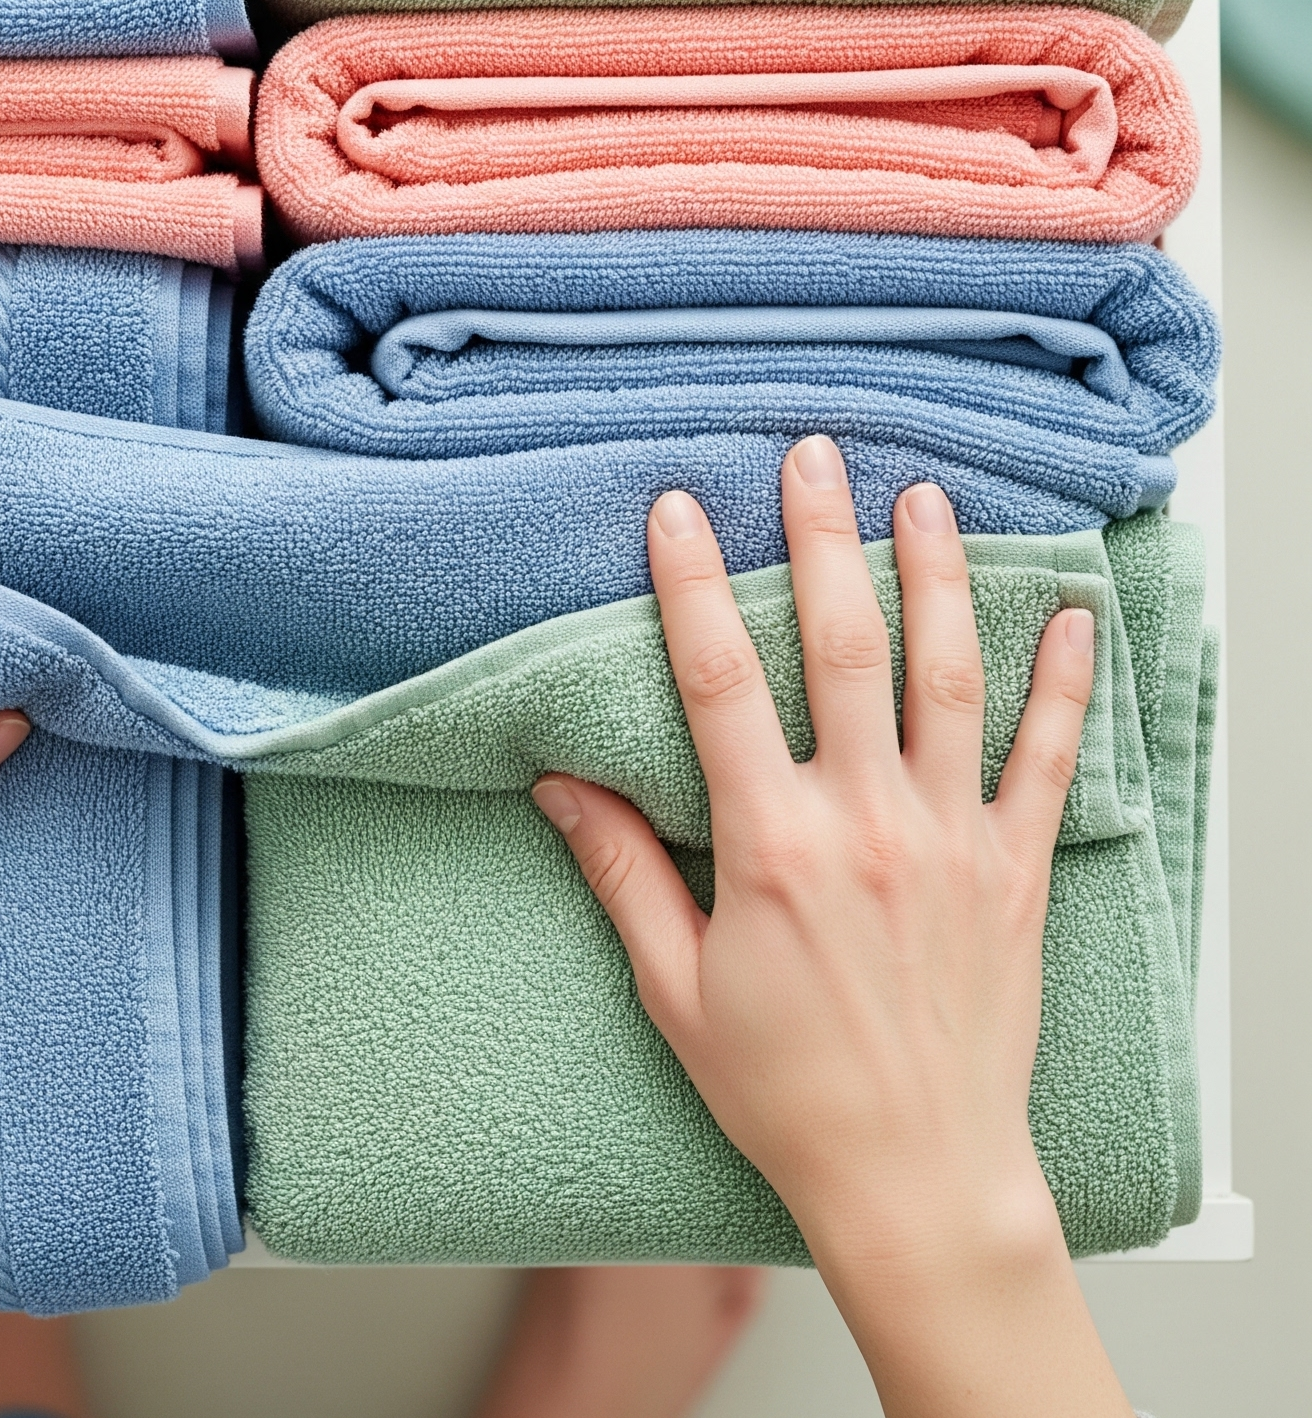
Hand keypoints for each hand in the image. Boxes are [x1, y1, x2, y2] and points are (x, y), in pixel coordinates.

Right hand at [531, 437, 1129, 1417]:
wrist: (914, 1178)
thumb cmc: (785, 1091)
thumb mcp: (674, 987)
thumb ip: (622, 870)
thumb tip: (562, 780)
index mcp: (772, 847)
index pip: (721, 683)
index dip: (693, 586)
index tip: (676, 509)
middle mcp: (867, 824)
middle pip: (843, 648)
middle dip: (823, 540)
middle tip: (813, 455)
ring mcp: (952, 841)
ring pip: (950, 679)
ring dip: (939, 578)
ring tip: (927, 498)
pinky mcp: (1015, 872)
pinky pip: (1050, 760)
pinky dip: (1063, 683)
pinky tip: (1071, 614)